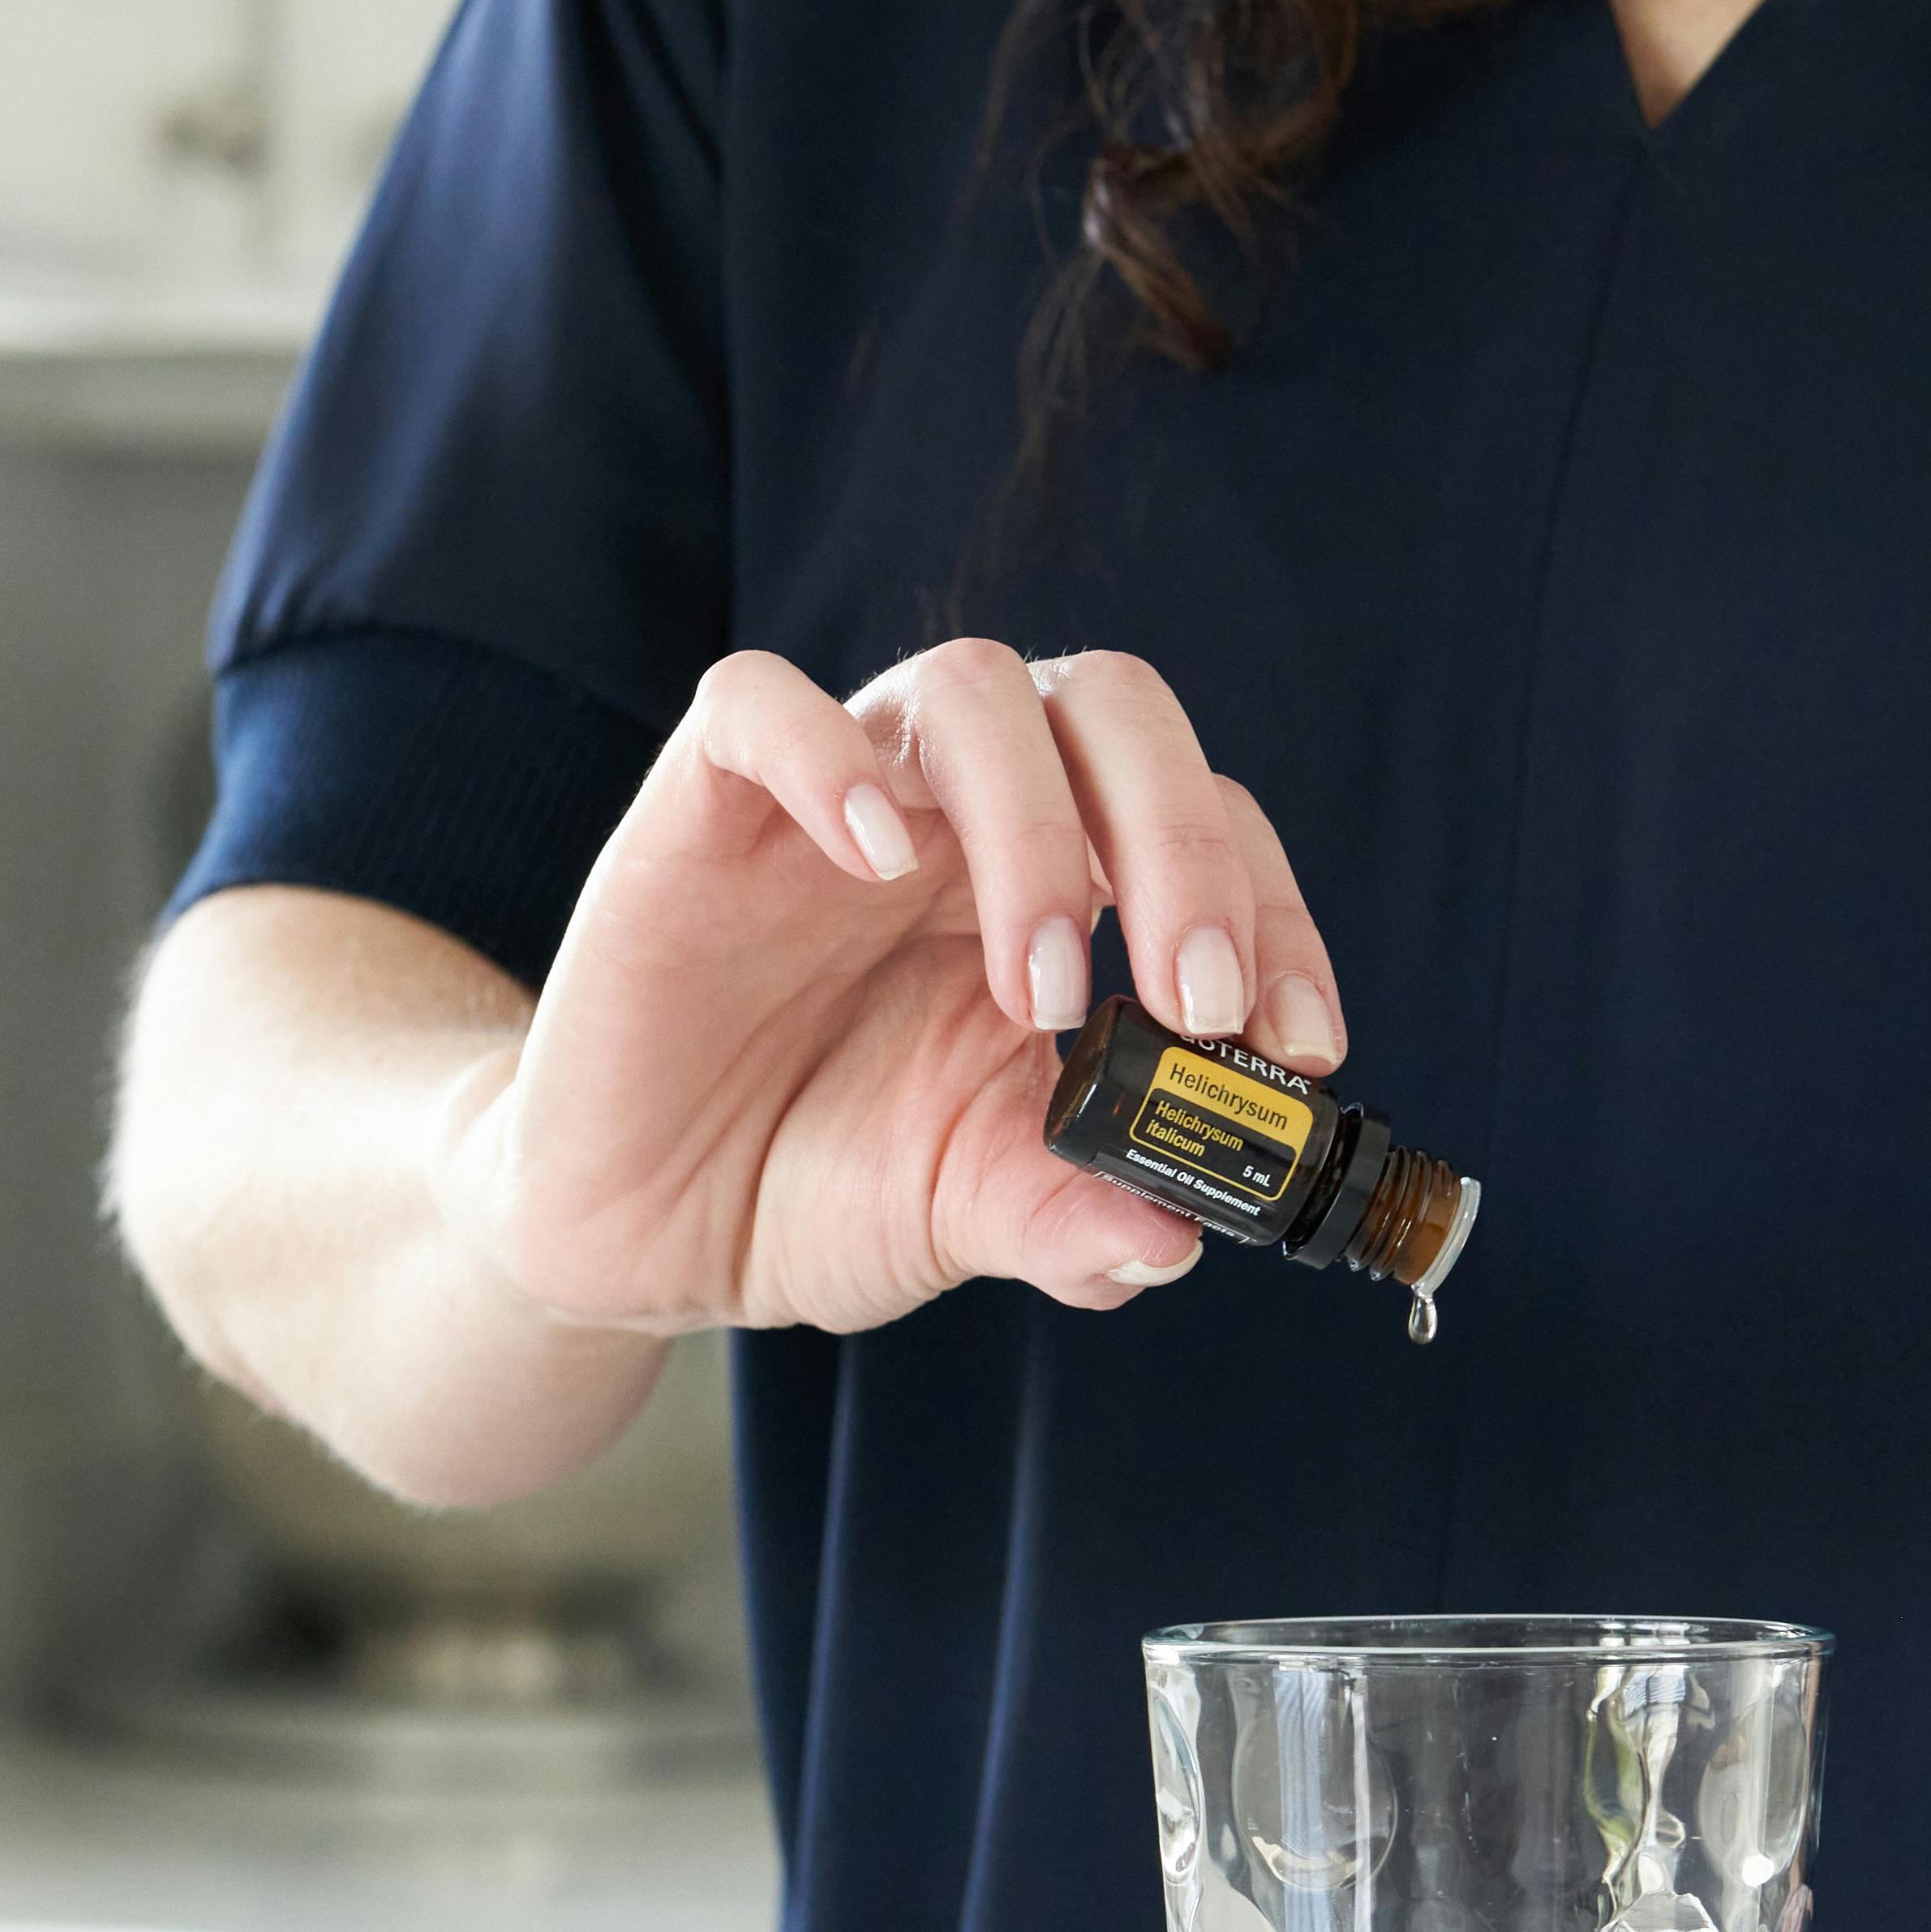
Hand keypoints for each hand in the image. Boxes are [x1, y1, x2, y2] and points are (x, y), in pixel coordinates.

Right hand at [434, 638, 1350, 1339]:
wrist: (633, 1233)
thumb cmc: (806, 1189)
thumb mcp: (960, 1213)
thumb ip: (1067, 1214)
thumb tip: (1176, 1241)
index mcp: (1053, 890)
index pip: (1205, 826)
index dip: (1272, 912)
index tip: (1297, 1043)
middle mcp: (958, 818)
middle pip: (1110, 712)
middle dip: (1183, 848)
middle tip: (1194, 1003)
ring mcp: (833, 800)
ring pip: (968, 690)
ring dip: (1038, 827)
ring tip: (1037, 992)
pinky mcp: (699, 809)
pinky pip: (756, 706)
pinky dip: (821, 754)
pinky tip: (864, 853)